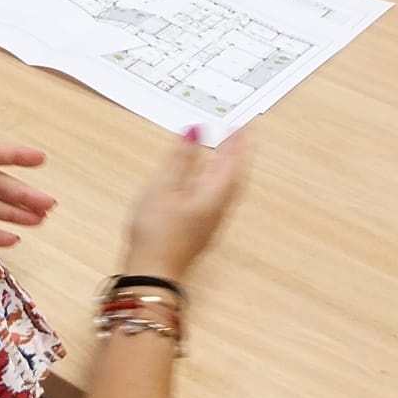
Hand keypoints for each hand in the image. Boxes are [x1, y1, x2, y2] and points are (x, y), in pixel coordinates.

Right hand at [122, 127, 251, 282]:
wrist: (153, 272)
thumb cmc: (157, 230)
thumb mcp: (164, 187)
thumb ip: (180, 158)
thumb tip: (195, 131)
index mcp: (214, 195)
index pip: (233, 163)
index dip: (239, 143)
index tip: (245, 125)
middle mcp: (218, 208)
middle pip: (233, 174)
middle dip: (236, 152)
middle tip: (237, 132)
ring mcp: (210, 220)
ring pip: (225, 186)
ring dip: (227, 164)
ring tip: (225, 147)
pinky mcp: (199, 226)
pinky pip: (215, 194)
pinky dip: (215, 177)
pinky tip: (204, 176)